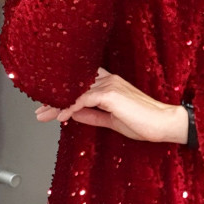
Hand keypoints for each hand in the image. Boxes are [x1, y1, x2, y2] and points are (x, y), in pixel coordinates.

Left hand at [35, 68, 188, 143]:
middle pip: (74, 87)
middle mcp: (108, 79)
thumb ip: (92, 115)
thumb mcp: (111, 120)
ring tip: (44, 115)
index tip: (49, 105)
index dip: (63, 94)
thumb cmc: (144, 122)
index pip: (80, 85)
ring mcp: (109, 85)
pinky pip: (83, 100)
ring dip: (57, 104)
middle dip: (54, 99)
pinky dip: (70, 108)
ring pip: (75, 92)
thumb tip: (73, 114)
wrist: (163, 124)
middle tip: (39, 111)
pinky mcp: (110, 94)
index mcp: (110, 83)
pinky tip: (61, 116)